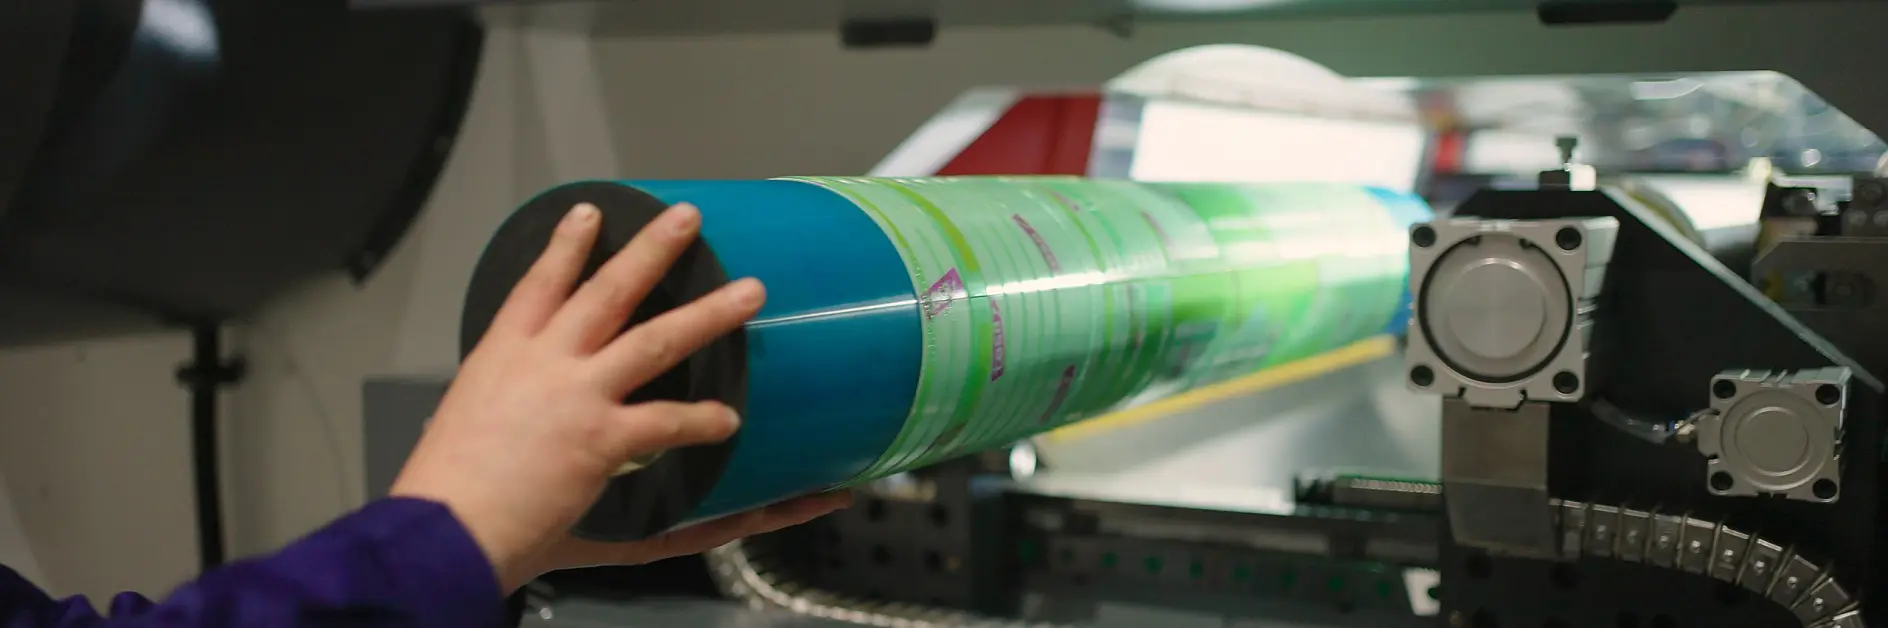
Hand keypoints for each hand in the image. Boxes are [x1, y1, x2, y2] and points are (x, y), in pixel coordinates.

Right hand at [390, 202, 849, 591]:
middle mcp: (542, 361)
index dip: (566, 246)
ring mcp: (576, 395)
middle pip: (607, 290)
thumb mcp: (461, 424)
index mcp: (501, 355)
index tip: (589, 214)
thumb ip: (500, 410)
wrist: (444, 528)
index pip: (538, 284)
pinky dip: (701, 420)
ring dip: (708, 314)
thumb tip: (505, 418)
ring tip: (749, 293)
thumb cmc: (446, 490)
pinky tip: (728, 419)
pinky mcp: (601, 436)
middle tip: (686, 219)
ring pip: (655, 340)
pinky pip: (666, 421)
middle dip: (652, 250)